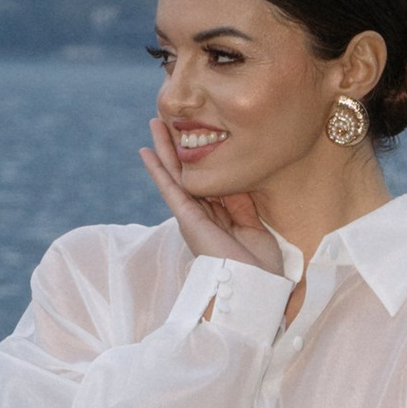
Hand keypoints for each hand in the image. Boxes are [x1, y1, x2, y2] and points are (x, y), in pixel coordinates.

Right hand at [140, 114, 282, 273]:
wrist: (254, 287)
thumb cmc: (259, 266)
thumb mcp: (255, 226)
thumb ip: (243, 204)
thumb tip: (234, 176)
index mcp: (219, 217)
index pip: (207, 180)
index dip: (201, 156)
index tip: (198, 131)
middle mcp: (202, 214)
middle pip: (186, 173)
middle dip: (176, 146)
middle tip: (166, 120)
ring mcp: (192, 216)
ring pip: (174, 175)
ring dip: (163, 149)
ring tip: (154, 124)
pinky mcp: (186, 218)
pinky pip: (169, 188)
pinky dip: (157, 169)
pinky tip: (147, 152)